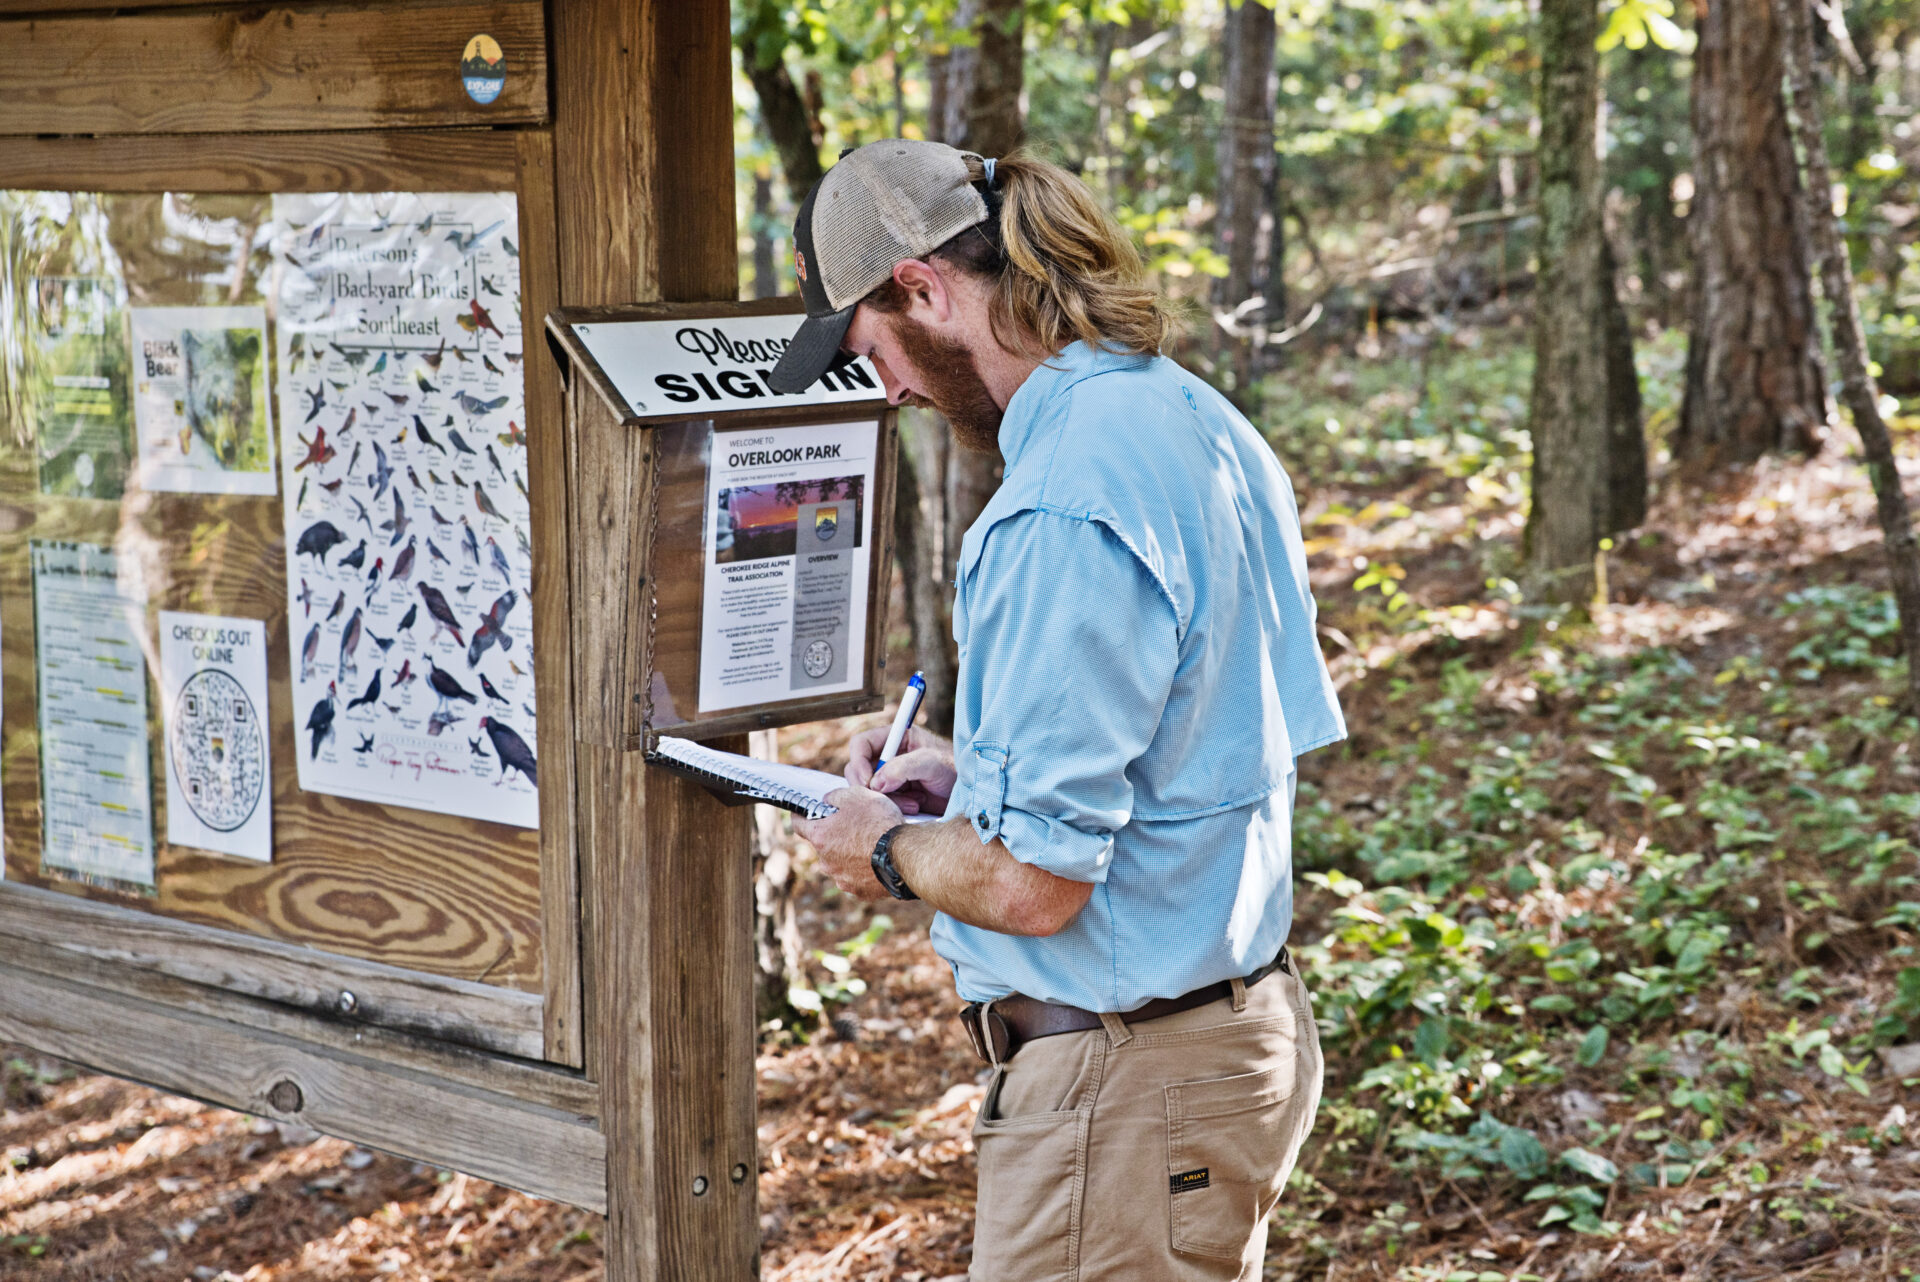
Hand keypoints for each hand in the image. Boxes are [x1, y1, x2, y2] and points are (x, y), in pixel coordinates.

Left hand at [793, 787, 904, 901]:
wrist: (904, 855)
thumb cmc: (880, 823)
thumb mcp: (856, 795)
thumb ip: (835, 797)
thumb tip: (828, 801)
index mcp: (820, 837)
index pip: (798, 824)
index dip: (802, 815)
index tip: (807, 811)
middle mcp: (826, 861)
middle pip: (823, 845)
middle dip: (834, 836)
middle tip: (854, 826)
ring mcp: (842, 879)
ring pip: (839, 863)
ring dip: (849, 854)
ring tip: (871, 844)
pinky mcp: (859, 891)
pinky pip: (856, 877)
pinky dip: (863, 869)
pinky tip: (877, 860)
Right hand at [845, 725, 954, 816]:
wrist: (970, 792)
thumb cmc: (956, 769)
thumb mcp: (932, 763)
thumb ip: (903, 767)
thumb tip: (876, 783)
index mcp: (895, 738)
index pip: (861, 744)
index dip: (859, 762)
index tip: (869, 782)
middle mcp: (889, 756)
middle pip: (858, 769)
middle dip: (871, 786)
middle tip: (888, 797)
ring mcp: (891, 776)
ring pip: (868, 790)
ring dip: (887, 799)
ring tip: (914, 803)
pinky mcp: (896, 795)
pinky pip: (881, 803)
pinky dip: (894, 808)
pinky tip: (915, 807)